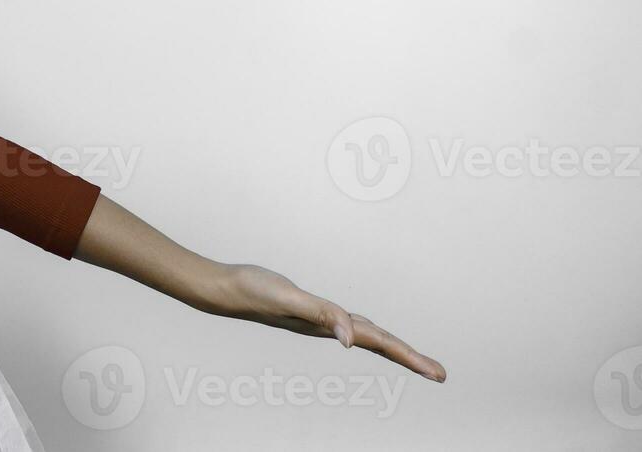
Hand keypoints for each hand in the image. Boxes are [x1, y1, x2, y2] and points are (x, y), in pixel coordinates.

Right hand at [212, 262, 447, 382]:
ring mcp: (320, 320)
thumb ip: (320, 315)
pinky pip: (346, 322)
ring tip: (414, 359)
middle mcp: (328, 327)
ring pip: (366, 335)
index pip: (379, 342)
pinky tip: (362, 333)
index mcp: (329, 326)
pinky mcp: (310, 310)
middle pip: (379, 343)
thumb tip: (350, 341)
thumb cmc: (253, 291)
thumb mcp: (289, 300)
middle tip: (439, 374)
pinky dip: (364, 330)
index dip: (409, 356)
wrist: (224, 289)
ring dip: (392, 347)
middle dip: (410, 358)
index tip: (436, 374)